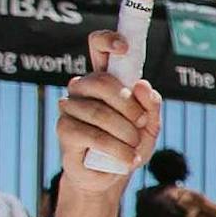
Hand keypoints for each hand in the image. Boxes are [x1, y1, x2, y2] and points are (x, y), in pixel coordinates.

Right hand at [59, 32, 162, 173]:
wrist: (112, 175)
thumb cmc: (129, 144)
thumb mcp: (150, 125)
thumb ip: (151, 105)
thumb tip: (142, 84)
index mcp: (105, 79)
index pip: (98, 48)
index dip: (108, 41)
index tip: (124, 48)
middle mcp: (83, 87)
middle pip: (102, 81)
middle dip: (129, 106)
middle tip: (140, 124)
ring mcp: (70, 106)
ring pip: (99, 112)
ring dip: (125, 133)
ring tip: (134, 148)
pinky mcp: (64, 129)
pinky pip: (91, 134)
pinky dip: (116, 149)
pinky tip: (127, 159)